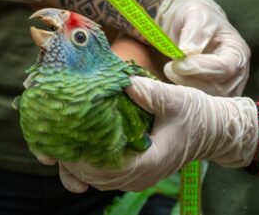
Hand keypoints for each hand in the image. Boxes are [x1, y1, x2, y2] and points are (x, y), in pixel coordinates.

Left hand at [57, 77, 257, 192]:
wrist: (214, 130)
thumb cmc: (197, 115)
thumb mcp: (178, 100)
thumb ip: (152, 94)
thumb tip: (126, 84)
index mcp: (147, 163)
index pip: (104, 169)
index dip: (78, 157)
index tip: (59, 138)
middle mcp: (136, 176)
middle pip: (90, 176)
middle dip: (66, 158)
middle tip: (44, 135)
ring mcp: (131, 174)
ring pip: (91, 176)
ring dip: (70, 159)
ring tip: (49, 137)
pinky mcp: (129, 166)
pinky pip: (99, 168)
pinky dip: (82, 156)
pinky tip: (69, 137)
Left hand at [155, 0, 249, 95]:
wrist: (188, 23)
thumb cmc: (194, 15)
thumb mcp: (195, 14)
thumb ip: (195, 31)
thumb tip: (188, 51)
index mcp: (237, 52)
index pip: (225, 68)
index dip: (200, 68)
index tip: (177, 63)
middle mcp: (237, 73)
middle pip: (220, 89)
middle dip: (191, 82)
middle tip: (168, 69)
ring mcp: (227, 88)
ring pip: (211, 101)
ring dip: (187, 91)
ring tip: (168, 75)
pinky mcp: (213, 97)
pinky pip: (203, 106)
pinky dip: (187, 99)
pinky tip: (171, 87)